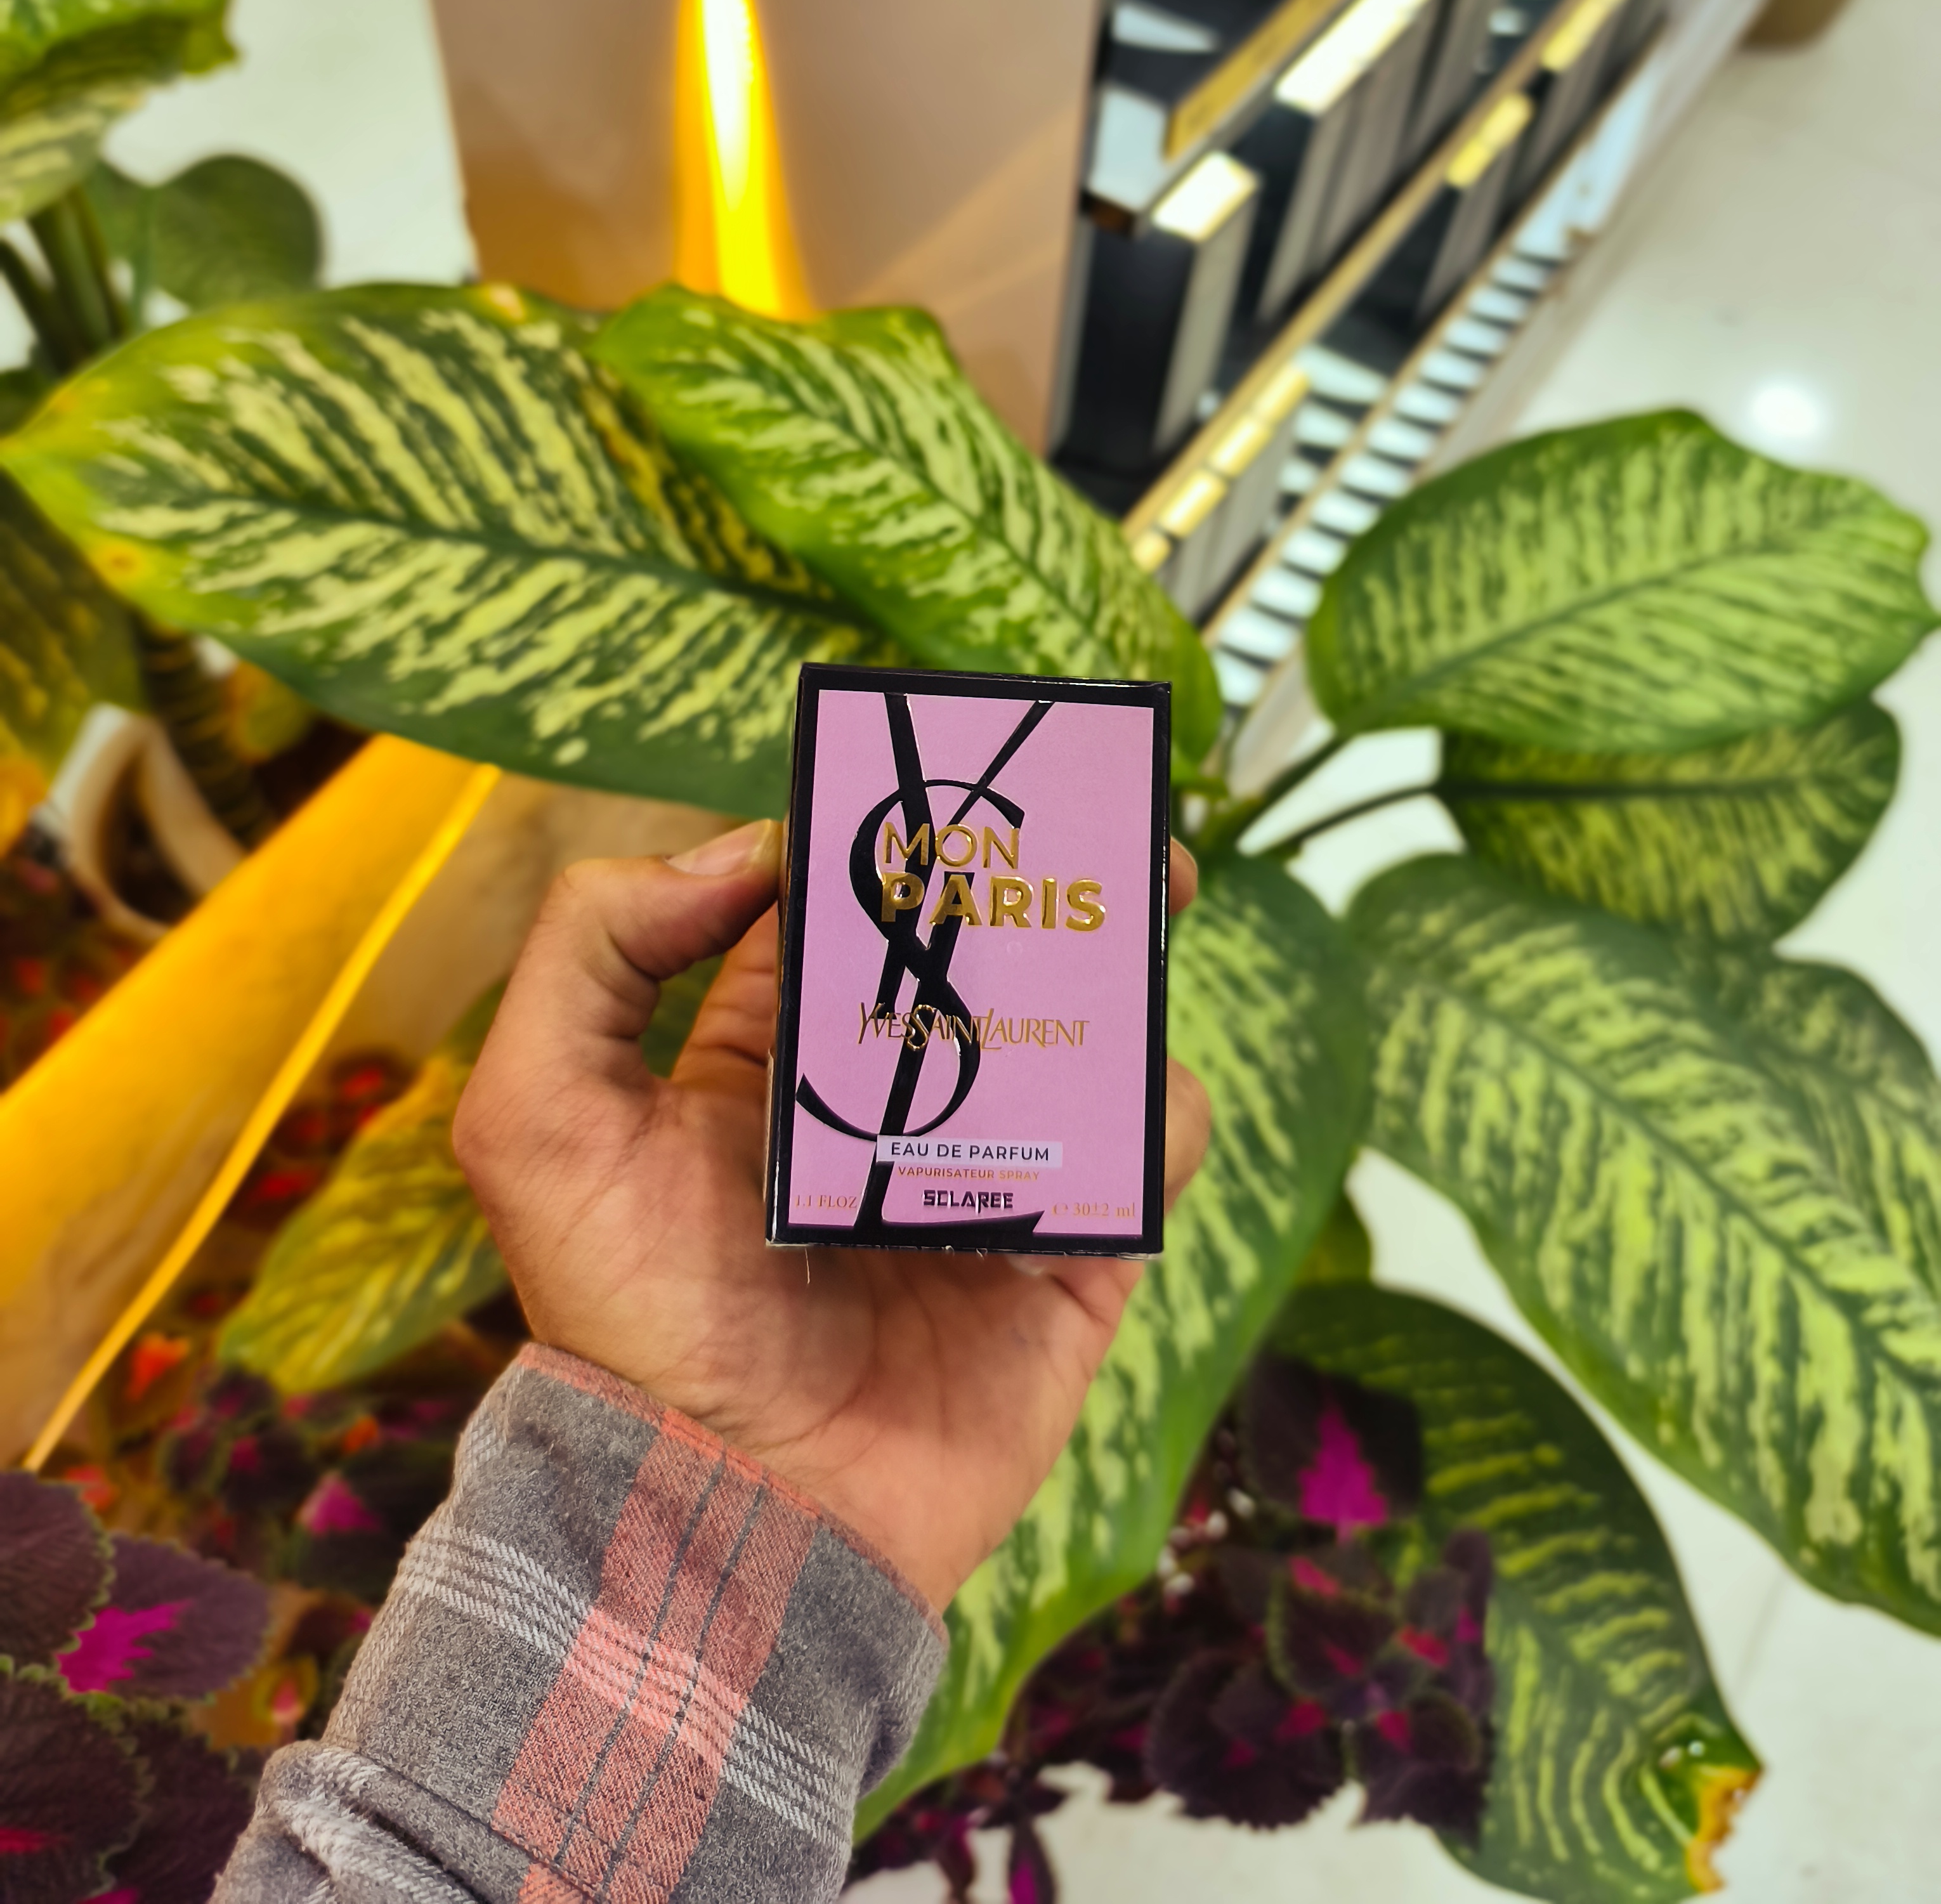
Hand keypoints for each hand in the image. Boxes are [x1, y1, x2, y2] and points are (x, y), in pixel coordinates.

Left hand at [454, 820, 1209, 1611]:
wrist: (738, 1522)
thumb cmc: (628, 1328)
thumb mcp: (539, 1123)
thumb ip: (591, 952)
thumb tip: (738, 848)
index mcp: (769, 1068)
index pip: (842, 921)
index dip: (891, 846)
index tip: (940, 787)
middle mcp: (883, 1114)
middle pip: (981, 966)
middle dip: (1040, 887)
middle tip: (1094, 823)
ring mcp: (983, 1188)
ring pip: (1078, 1047)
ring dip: (1120, 975)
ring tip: (1142, 914)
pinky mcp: (1065, 1270)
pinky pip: (1142, 1168)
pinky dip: (1159, 1121)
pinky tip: (1132, 1098)